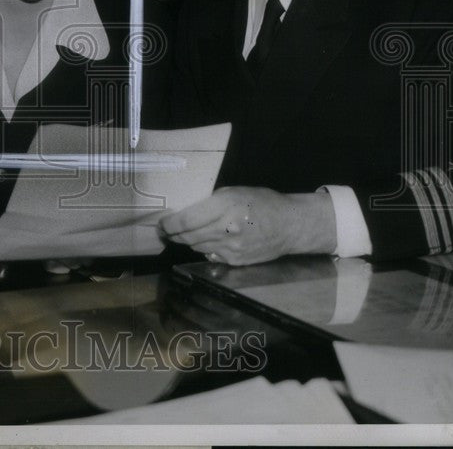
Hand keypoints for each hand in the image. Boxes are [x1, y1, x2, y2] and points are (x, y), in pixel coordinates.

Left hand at [158, 186, 336, 265]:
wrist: (290, 225)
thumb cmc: (262, 202)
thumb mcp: (234, 191)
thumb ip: (210, 203)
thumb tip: (187, 215)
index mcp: (224, 206)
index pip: (186, 221)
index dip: (169, 224)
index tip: (162, 223)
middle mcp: (226, 229)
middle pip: (188, 237)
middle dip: (173, 234)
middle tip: (166, 231)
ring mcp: (231, 248)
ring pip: (197, 247)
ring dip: (188, 241)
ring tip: (183, 235)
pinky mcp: (236, 261)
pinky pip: (210, 255)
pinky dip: (205, 248)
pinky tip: (206, 241)